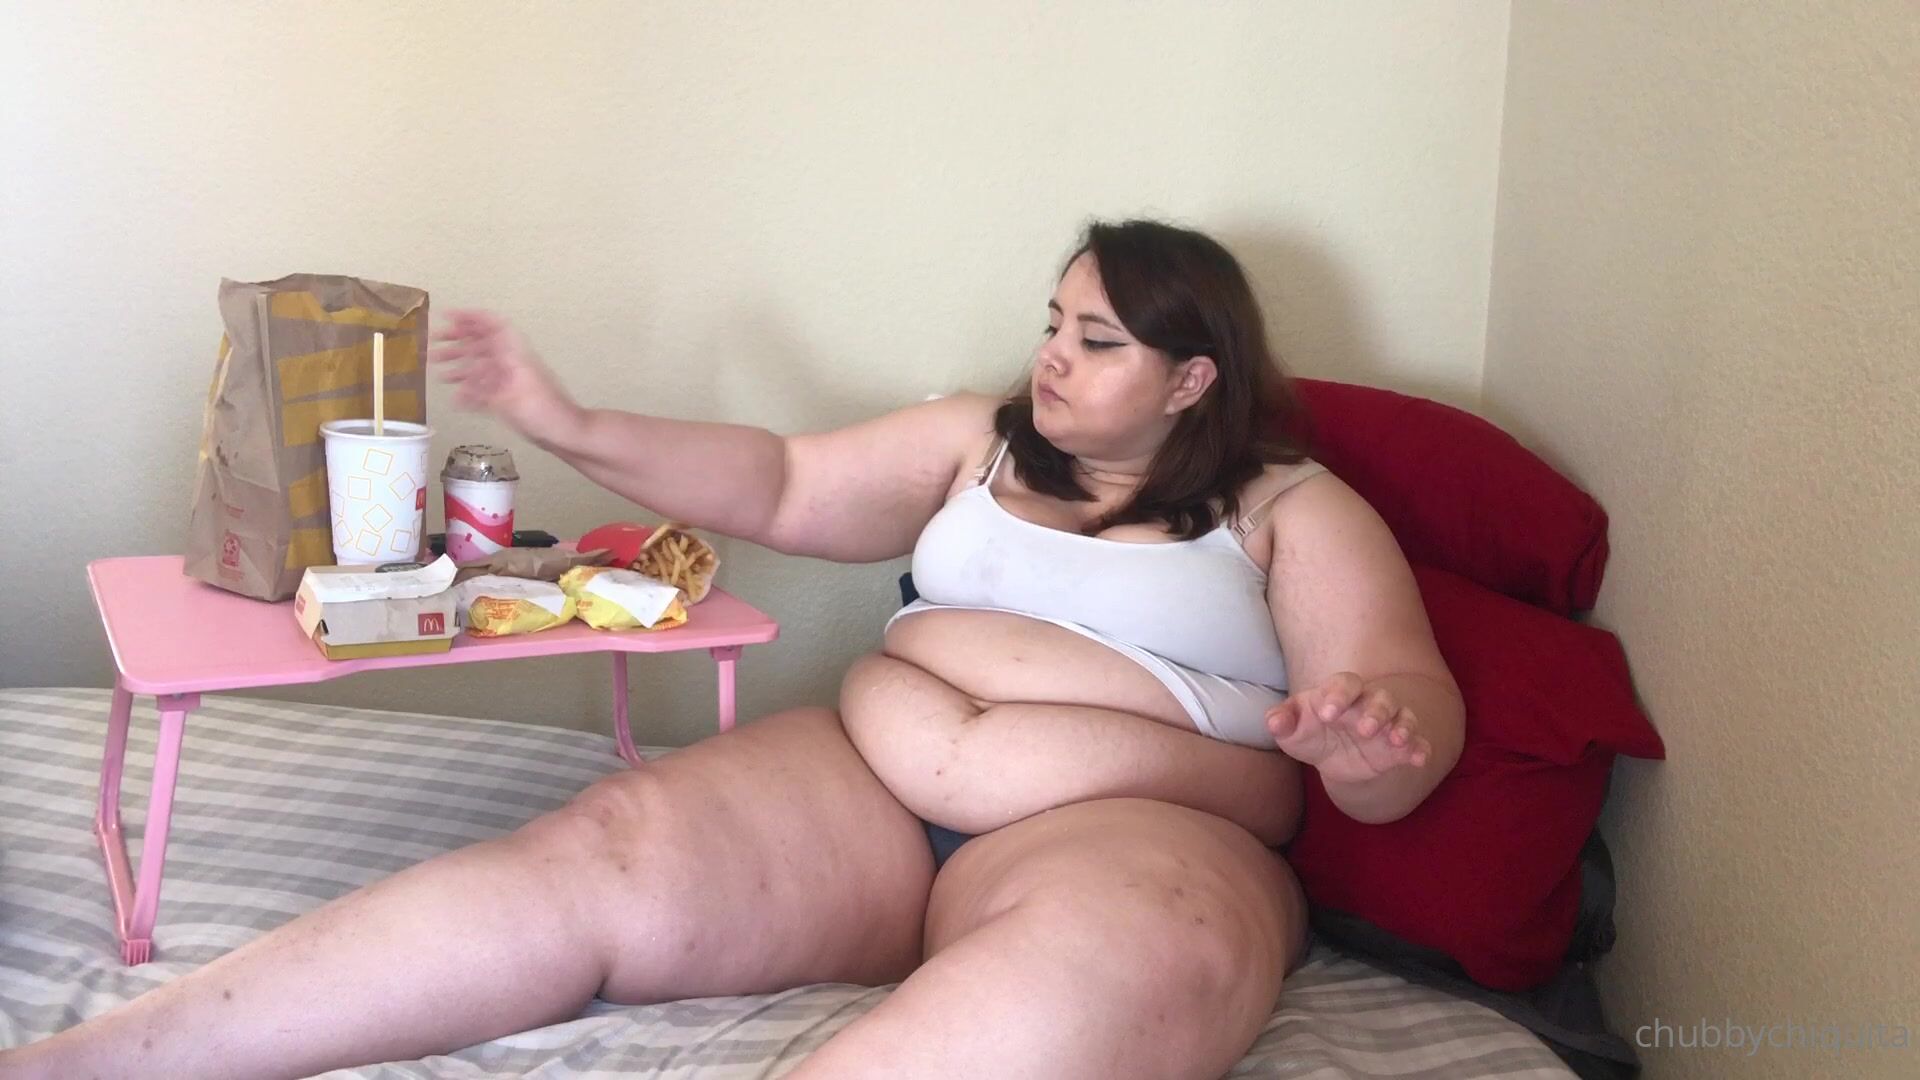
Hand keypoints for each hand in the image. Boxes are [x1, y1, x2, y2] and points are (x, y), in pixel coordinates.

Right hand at [430, 310, 580, 442]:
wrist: (568, 433)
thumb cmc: (544, 413)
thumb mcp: (511, 399)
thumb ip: (486, 389)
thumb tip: (464, 382)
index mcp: (515, 356)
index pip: (493, 326)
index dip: (471, 317)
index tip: (447, 316)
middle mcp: (512, 364)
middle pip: (484, 345)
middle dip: (458, 342)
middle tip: (434, 345)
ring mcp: (512, 381)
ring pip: (484, 367)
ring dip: (461, 366)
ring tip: (439, 372)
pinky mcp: (512, 398)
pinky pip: (489, 389)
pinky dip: (472, 391)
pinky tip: (457, 398)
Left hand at [1267, 672, 1431, 785]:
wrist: (1334, 755)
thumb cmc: (1310, 732)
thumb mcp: (1292, 730)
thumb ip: (1282, 722)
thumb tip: (1272, 722)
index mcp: (1340, 693)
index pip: (1344, 684)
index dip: (1338, 695)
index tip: (1326, 714)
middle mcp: (1368, 704)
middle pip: (1380, 698)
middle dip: (1375, 711)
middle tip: (1364, 728)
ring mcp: (1388, 723)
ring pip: (1403, 716)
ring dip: (1403, 726)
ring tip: (1397, 740)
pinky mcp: (1401, 747)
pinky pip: (1418, 742)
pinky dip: (1422, 748)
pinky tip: (1420, 759)